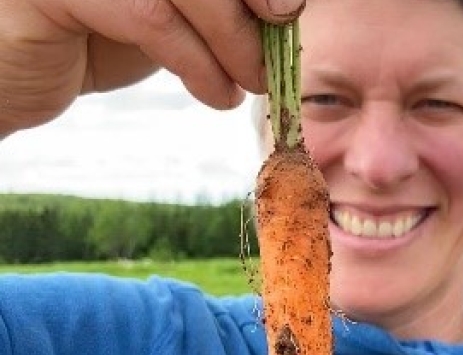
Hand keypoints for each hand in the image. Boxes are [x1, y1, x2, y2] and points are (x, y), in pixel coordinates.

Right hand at [0, 0, 304, 136]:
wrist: (12, 75)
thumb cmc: (94, 35)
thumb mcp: (166, 8)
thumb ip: (211, 1)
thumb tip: (287, 5)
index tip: (292, 2)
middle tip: (284, 28)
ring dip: (234, 39)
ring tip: (253, 81)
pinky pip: (151, 17)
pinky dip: (197, 62)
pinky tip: (217, 94)